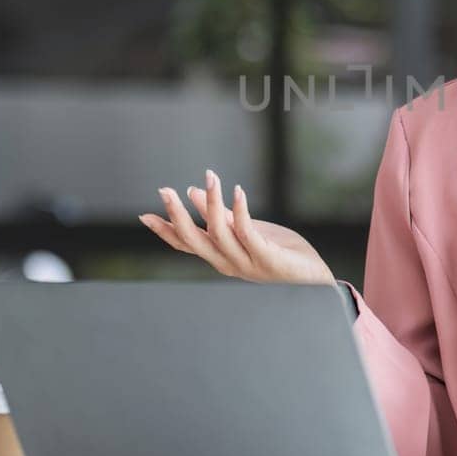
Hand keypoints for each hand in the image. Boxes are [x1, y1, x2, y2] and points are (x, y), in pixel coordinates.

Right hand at [139, 170, 335, 286]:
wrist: (312, 278)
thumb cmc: (279, 252)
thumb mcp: (245, 229)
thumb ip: (220, 215)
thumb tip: (193, 192)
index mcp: (219, 256)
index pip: (185, 245)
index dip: (165, 231)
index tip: (144, 215)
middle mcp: (227, 262)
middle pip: (194, 241)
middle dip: (177, 216)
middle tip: (165, 191)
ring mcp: (246, 262)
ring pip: (218, 233)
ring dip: (211, 203)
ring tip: (209, 177)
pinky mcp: (266, 258)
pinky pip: (248, 232)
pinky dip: (239, 210)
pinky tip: (236, 191)